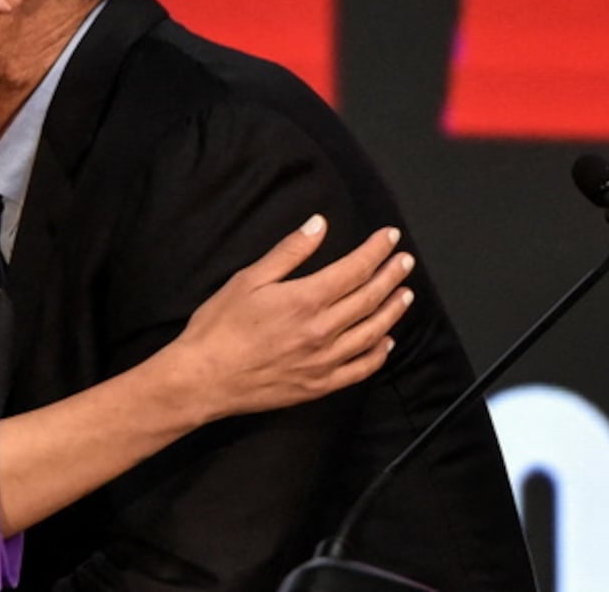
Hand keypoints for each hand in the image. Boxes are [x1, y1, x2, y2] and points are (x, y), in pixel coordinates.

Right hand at [173, 215, 413, 421]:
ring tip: (405, 294)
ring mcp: (325, 361)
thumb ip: (289, 252)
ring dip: (393, 311)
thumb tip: (318, 225)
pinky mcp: (320, 385)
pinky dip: (379, 353)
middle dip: (390, 275)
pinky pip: (361, 369)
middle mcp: (323, 330)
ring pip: (373, 333)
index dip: (375, 251)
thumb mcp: (248, 279)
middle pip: (370, 298)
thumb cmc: (219, 327)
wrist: (203, 378)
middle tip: (404, 260)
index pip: (354, 269)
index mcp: (306, 299)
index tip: (388, 237)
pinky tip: (386, 341)